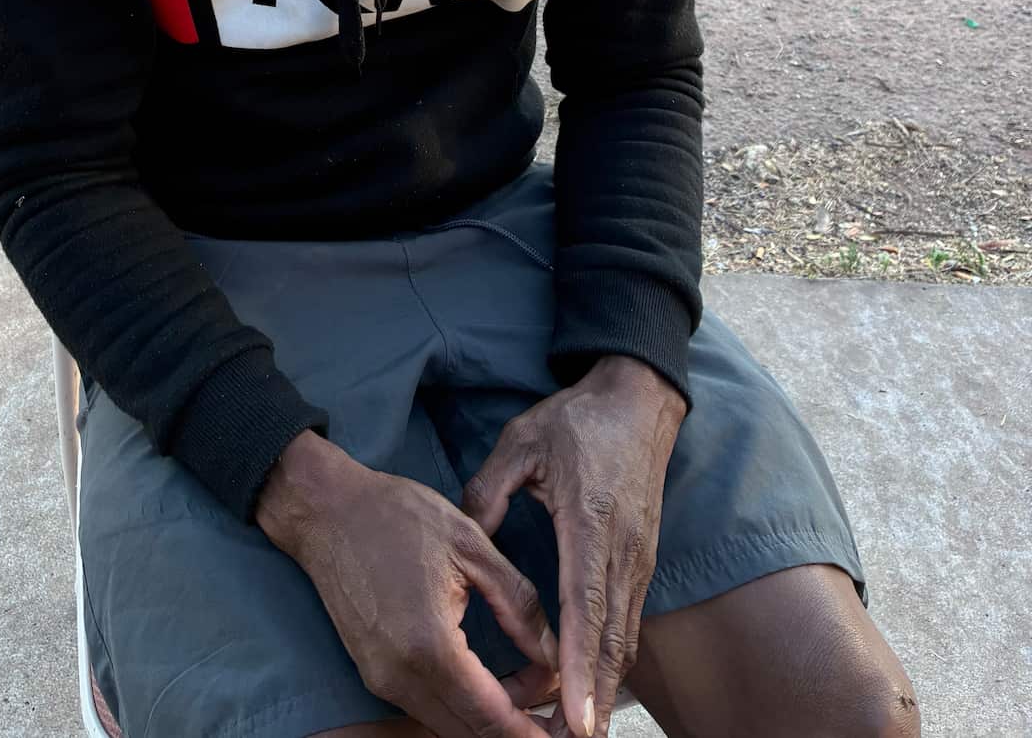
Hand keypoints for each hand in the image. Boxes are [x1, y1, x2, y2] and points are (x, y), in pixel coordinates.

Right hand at [257, 432, 559, 737]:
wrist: (326, 509)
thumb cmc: (396, 515)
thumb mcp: (470, 545)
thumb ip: (517, 604)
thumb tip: (554, 652)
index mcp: (430, 646)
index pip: (492, 719)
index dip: (534, 732)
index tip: (570, 728)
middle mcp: (401, 678)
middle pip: (471, 735)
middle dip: (521, 727)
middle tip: (557, 699)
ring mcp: (382, 680)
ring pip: (451, 725)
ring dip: (494, 716)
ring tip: (533, 677)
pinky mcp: (374, 673)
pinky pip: (430, 708)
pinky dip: (467, 703)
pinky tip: (494, 675)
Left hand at [461, 356, 685, 737]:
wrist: (637, 400)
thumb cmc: (576, 419)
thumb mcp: (522, 441)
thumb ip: (489, 488)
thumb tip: (464, 534)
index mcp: (590, 521)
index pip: (584, 605)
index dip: (577, 664)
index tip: (573, 714)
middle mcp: (622, 550)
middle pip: (610, 638)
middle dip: (592, 697)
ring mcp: (637, 558)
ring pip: (623, 636)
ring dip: (603, 686)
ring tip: (577, 731)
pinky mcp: (641, 559)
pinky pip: (627, 619)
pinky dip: (611, 659)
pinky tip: (594, 689)